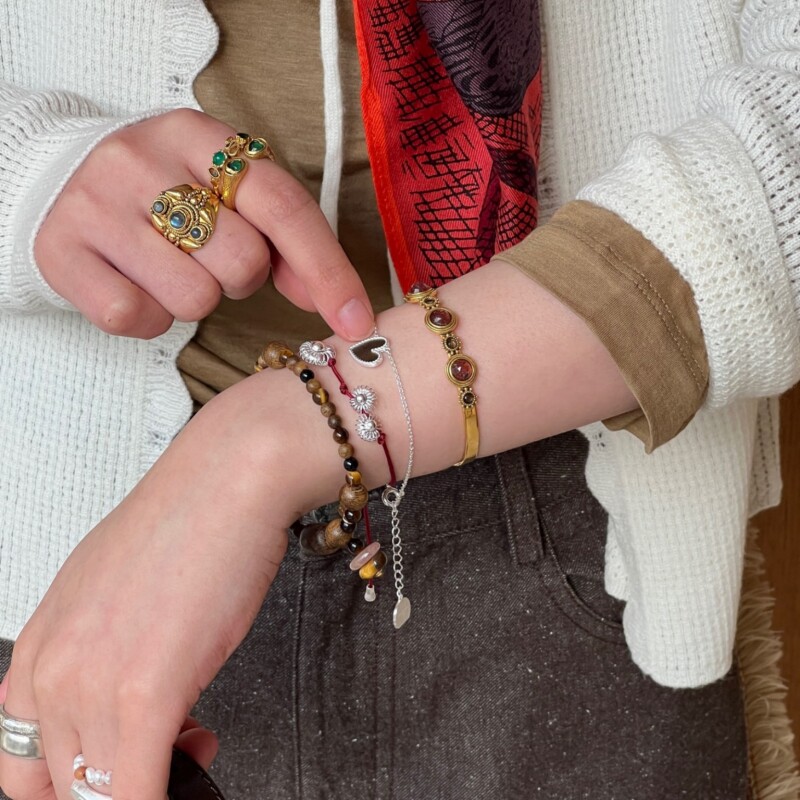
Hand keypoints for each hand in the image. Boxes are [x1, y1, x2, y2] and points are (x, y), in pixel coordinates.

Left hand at [0, 376, 306, 799]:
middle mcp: (50, 669)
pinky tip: (193, 766)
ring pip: (97, 794)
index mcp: (38, 646)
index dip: (69, 783)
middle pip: (57, 786)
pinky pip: (137, 793)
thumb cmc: (186, 522)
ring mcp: (92, 685)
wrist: (228, 479)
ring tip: (197, 741)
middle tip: (173, 749)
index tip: (117, 768)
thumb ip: (101, 649)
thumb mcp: (114, 587)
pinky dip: (164, 794)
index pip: (19, 762)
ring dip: (150, 784)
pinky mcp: (146, 694)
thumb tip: (121, 699)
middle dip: (116, 784)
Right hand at [33, 108, 374, 340]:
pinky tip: (137, 285)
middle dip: (241, 277)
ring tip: (172, 266)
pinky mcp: (60, 251)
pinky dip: (150, 318)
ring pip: (193, 298)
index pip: (283, 207)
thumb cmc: (168, 194)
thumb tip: (331, 302)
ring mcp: (95, 204)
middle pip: (243, 261)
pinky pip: (136, 318)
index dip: (328, 270)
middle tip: (211, 257)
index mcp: (199, 136)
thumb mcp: (228, 194)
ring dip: (196, 298)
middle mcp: (142, 159)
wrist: (62, 180)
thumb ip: (286, 241)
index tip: (358, 322)